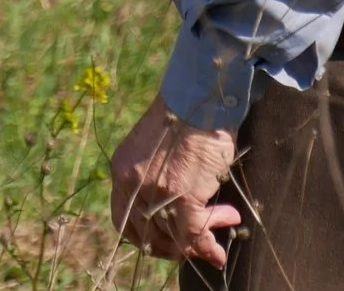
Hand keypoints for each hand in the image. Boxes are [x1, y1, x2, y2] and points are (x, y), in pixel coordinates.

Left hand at [108, 96, 240, 267]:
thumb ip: (157, 177)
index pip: (124, 221)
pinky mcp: (183, 195)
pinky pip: (194, 231)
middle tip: (194, 247)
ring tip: (216, 245)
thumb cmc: (184, 117)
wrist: (198, 97)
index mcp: (122, 170)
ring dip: (197, 245)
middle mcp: (133, 184)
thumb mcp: (157, 149)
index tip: (165, 243)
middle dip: (173, 247)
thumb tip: (177, 212)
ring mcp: (156, 191)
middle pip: (147, 234)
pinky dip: (208, 244)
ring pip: (174, 236)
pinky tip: (220, 246)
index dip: (145, 239)